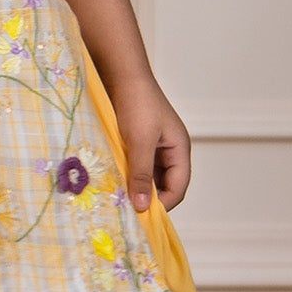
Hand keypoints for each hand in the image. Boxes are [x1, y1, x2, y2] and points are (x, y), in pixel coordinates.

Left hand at [110, 75, 190, 212]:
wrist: (122, 75)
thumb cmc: (136, 105)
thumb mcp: (139, 142)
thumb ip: (141, 174)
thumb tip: (142, 206)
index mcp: (180, 150)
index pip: (179, 187)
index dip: (163, 204)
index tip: (142, 217)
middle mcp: (169, 150)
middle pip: (164, 185)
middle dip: (148, 198)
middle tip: (127, 212)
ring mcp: (153, 146)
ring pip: (148, 176)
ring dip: (135, 186)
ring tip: (118, 199)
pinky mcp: (136, 142)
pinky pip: (135, 165)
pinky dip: (127, 175)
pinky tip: (112, 181)